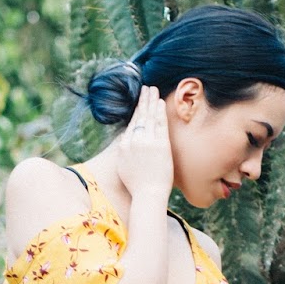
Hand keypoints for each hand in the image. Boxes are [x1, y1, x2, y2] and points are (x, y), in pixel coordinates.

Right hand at [115, 83, 173, 199]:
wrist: (147, 195)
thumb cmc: (138, 186)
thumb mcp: (124, 168)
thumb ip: (124, 153)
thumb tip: (124, 143)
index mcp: (124, 146)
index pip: (132, 124)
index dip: (136, 111)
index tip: (140, 102)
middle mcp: (134, 141)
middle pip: (140, 116)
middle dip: (143, 100)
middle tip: (146, 88)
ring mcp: (147, 142)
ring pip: (149, 117)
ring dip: (151, 101)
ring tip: (153, 90)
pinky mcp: (159, 145)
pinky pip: (160, 124)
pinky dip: (160, 112)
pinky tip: (160, 102)